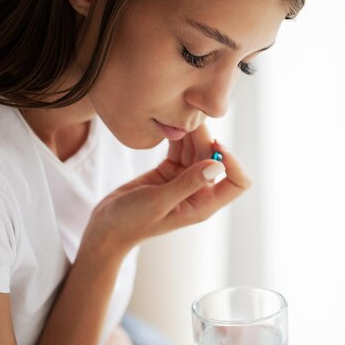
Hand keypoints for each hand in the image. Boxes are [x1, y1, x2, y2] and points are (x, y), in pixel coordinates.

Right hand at [83, 123, 250, 255]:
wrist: (106, 226)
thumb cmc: (131, 222)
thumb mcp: (160, 202)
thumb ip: (187, 183)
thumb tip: (217, 165)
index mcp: (204, 205)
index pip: (237, 183)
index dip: (233, 162)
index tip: (216, 145)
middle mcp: (199, 192)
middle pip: (216, 160)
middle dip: (207, 140)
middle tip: (190, 120)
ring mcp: (185, 181)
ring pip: (198, 151)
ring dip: (193, 134)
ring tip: (179, 118)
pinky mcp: (170, 172)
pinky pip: (182, 149)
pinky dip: (179, 137)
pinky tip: (169, 127)